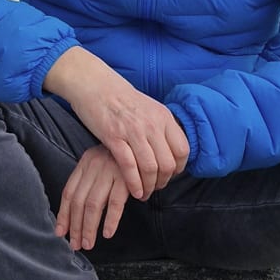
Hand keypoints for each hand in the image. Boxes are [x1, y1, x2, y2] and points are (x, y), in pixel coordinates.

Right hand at [43, 46, 188, 199]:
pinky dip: (134, 184)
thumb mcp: (150, 108)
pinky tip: (134, 191)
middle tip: (156, 187)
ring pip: (150, 168)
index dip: (178, 168)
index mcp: (163, 117)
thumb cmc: (123, 100)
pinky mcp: (114, 137)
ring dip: (149, 186)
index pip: (182, 150)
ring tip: (144, 192)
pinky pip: (129, 167)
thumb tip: (172, 150)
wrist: (96, 86)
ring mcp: (133, 131)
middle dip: (163, 181)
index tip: (169, 174)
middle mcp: (152, 124)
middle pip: (168, 163)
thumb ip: (161, 127)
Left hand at [55, 145, 128, 250]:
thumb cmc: (122, 158)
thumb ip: (89, 181)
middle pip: (79, 201)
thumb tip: (74, 214)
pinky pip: (115, 203)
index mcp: (85, 162)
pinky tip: (107, 233)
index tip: (61, 232)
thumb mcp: (101, 163)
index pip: (69, 192)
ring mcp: (110, 170)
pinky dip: (110, 220)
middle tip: (75, 244)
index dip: (63, 214)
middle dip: (75, 226)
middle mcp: (94, 165)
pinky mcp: (127, 177)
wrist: (145, 143)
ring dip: (89, 227)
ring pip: (93, 204)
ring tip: (88, 244)